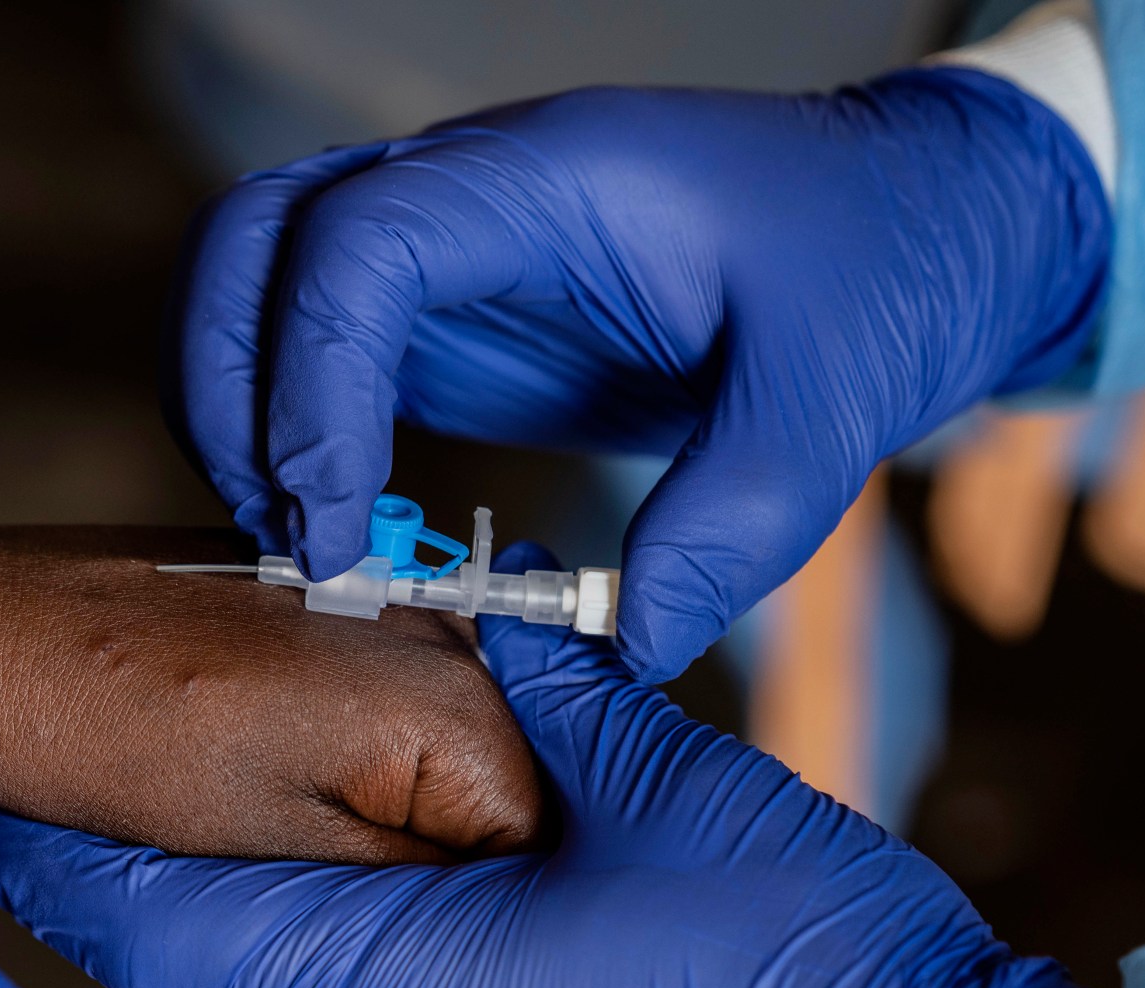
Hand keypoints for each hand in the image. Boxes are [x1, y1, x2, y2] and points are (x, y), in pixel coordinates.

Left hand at [0, 527, 541, 863]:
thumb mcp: (274, 850)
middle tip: (317, 898)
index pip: (529, 841)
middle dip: (421, 858)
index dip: (460, 910)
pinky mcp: (321, 594)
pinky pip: (370, 707)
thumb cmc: (102, 739)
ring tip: (259, 822)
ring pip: (424, 753)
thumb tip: (477, 914)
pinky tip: (242, 775)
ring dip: (372, 810)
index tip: (383, 935)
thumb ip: (404, 881)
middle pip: (481, 792)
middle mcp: (434, 628)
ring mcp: (378, 598)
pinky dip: (328, 758)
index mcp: (445, 694)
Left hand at [0, 542, 1069, 987]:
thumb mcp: (668, 784)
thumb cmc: (803, 970)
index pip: (154, 925)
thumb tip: (484, 621)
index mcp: (388, 986)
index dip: (65, 856)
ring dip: (379, 922)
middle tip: (277, 748)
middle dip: (261, 854)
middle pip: (261, 958)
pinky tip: (545, 941)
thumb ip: (541, 691)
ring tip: (464, 833)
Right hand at [169, 67, 1108, 680]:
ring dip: (238, 411)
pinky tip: (345, 538)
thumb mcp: (836, 401)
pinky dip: (292, 437)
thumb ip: (731, 527)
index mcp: (554, 182)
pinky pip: (321, 354)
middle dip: (225, 389)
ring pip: (259, 285)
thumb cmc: (886, 267)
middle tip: (287, 545)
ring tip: (304, 550)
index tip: (337, 532)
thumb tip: (622, 648)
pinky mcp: (458, 319)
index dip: (313, 385)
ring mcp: (455, 254)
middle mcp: (474, 198)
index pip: (361, 245)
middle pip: (254, 239)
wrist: (918, 224)